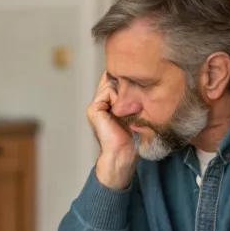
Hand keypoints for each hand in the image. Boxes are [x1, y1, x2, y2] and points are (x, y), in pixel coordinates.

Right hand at [87, 73, 137, 188]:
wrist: (123, 152)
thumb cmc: (131, 135)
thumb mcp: (132, 111)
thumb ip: (129, 97)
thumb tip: (135, 78)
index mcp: (106, 103)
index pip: (112, 80)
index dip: (124, 79)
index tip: (136, 85)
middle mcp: (98, 103)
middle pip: (110, 79)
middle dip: (124, 84)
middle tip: (134, 98)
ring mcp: (94, 105)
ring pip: (109, 83)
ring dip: (123, 92)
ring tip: (129, 107)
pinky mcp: (94, 108)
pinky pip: (108, 91)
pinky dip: (118, 98)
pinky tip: (122, 110)